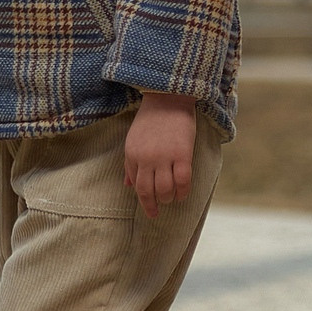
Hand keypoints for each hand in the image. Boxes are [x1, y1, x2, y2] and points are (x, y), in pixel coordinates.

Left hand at [124, 91, 196, 218]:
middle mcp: (146, 158)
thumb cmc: (151, 119)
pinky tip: (183, 194)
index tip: (150, 210)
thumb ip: (130, 163)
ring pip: (165, 189)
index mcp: (132, 154)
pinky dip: (183, 191)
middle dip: (153, 205)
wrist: (168, 98)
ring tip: (172, 199)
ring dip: (168, 199)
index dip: (144, 201)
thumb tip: (127, 186)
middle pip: (148, 191)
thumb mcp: (133, 140)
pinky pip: (183, 180)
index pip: (136, 186)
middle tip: (159, 212)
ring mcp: (164, 157)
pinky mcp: (182, 153)